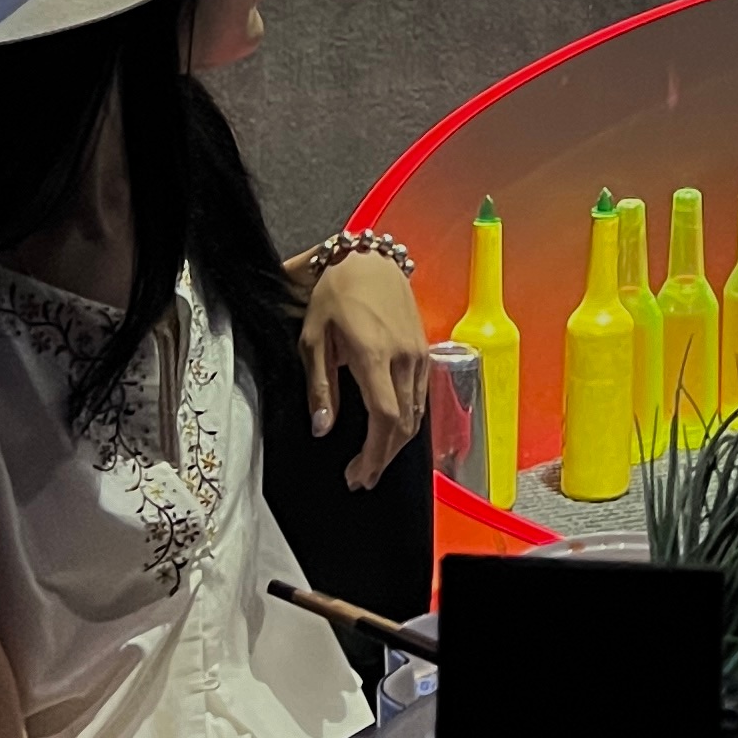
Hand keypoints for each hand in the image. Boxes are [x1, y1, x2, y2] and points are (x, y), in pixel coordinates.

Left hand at [301, 253, 428, 487]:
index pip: (385, 417)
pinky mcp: (424, 351)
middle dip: (384, 457)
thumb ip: (320, 386)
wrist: (369, 260)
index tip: (358, 475)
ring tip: (373, 462)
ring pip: (416, 414)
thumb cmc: (335, 294)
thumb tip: (323, 429)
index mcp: (375, 354)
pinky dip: (406, 422)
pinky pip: (420, 397)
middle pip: (404, 424)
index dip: (374, 454)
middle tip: (362, 478)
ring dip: (395, 444)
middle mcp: (404, 357)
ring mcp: (418, 354)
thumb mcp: (313, 337)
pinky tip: (390, 432)